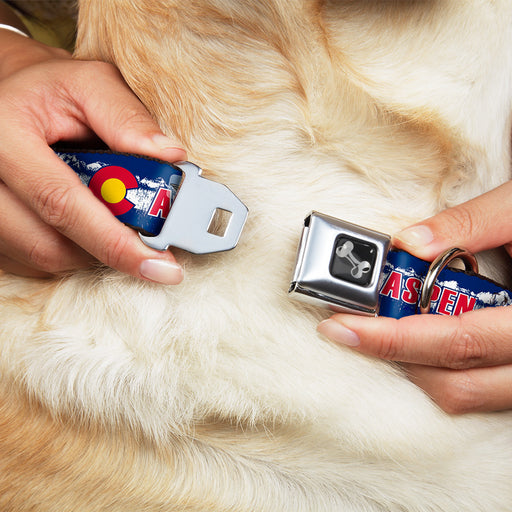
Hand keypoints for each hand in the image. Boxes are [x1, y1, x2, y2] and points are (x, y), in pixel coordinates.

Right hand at [0, 30, 185, 282]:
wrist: (7, 96)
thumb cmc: (51, 90)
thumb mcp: (90, 84)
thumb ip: (128, 117)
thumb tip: (171, 156)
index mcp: (3, 135)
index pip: (61, 203)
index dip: (115, 242)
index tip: (161, 266)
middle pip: (50, 245)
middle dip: (109, 250)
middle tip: (150, 247)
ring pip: (44, 258)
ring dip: (91, 251)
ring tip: (113, 221)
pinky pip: (32, 261)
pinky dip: (70, 251)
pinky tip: (84, 225)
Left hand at [318, 181, 511, 413]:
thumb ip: (471, 223)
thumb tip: (409, 242)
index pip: (457, 341)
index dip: (392, 338)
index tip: (341, 327)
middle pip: (455, 383)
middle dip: (393, 355)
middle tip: (351, 326)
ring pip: (467, 395)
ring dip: (416, 366)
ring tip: (382, 329)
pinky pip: (479, 389)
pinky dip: (442, 368)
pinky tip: (421, 336)